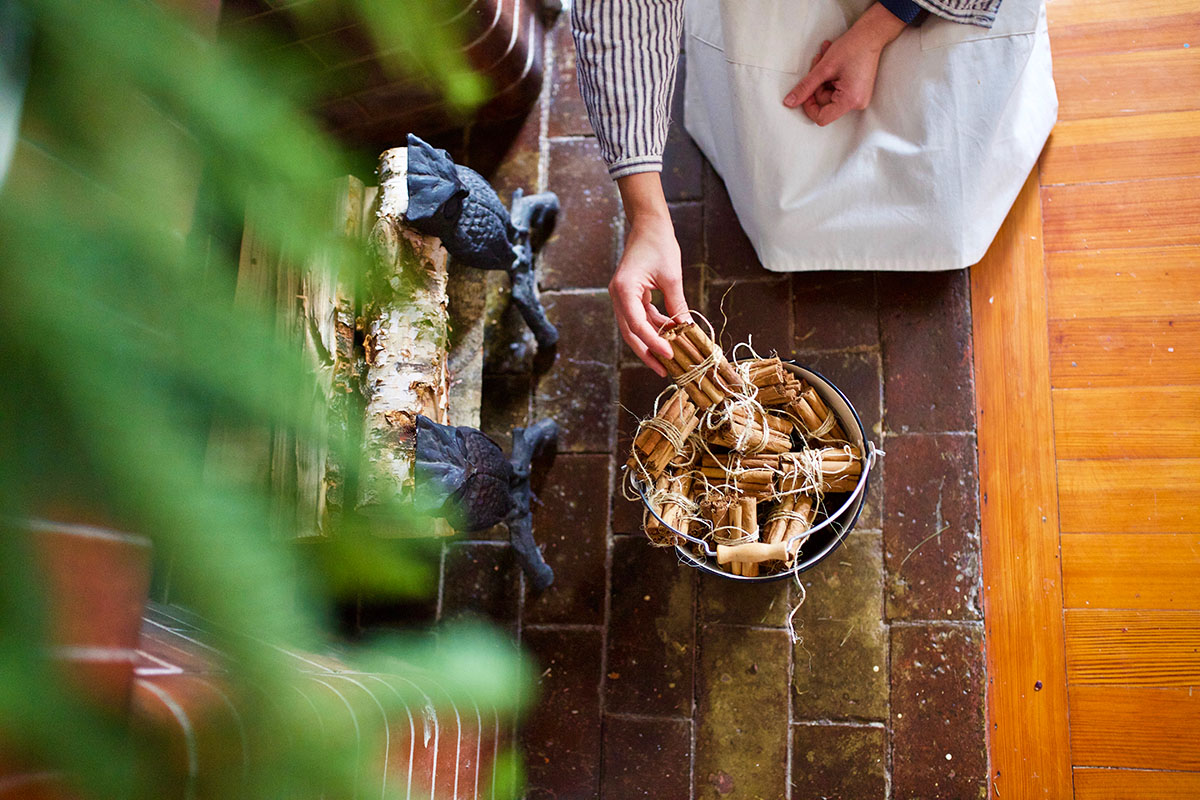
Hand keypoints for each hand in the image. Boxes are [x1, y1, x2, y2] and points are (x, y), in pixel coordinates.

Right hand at [610, 173, 689, 376]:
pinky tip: (669, 336)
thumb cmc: (660, 244)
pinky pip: (639, 317)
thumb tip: (686, 330)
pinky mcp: (629, 294)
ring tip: (669, 357)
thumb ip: (677, 306)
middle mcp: (618, 295)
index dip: (652, 343)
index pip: (636, 324)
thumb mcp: (672, 277)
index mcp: (624, 289)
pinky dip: (653, 327)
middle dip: (647, 352)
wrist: (649, 224)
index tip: (669, 354)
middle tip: (663, 370)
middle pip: (630, 332)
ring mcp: (622, 296)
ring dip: (650, 341)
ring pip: (634, 327)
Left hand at [782, 2, 905, 125]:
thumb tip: (789, 102)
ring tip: (824, 55)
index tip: (806, 89)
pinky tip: (830, 58)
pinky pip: (836, 88)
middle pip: (824, 103)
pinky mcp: (858, 90)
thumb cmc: (852, 48)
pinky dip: (830, 74)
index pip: (822, 118)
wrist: (872, 34)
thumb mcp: (824, 68)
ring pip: (828, 93)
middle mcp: (857, 103)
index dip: (809, 105)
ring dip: (822, 75)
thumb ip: (805, 87)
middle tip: (817, 61)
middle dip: (816, 83)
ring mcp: (858, 97)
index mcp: (850, 101)